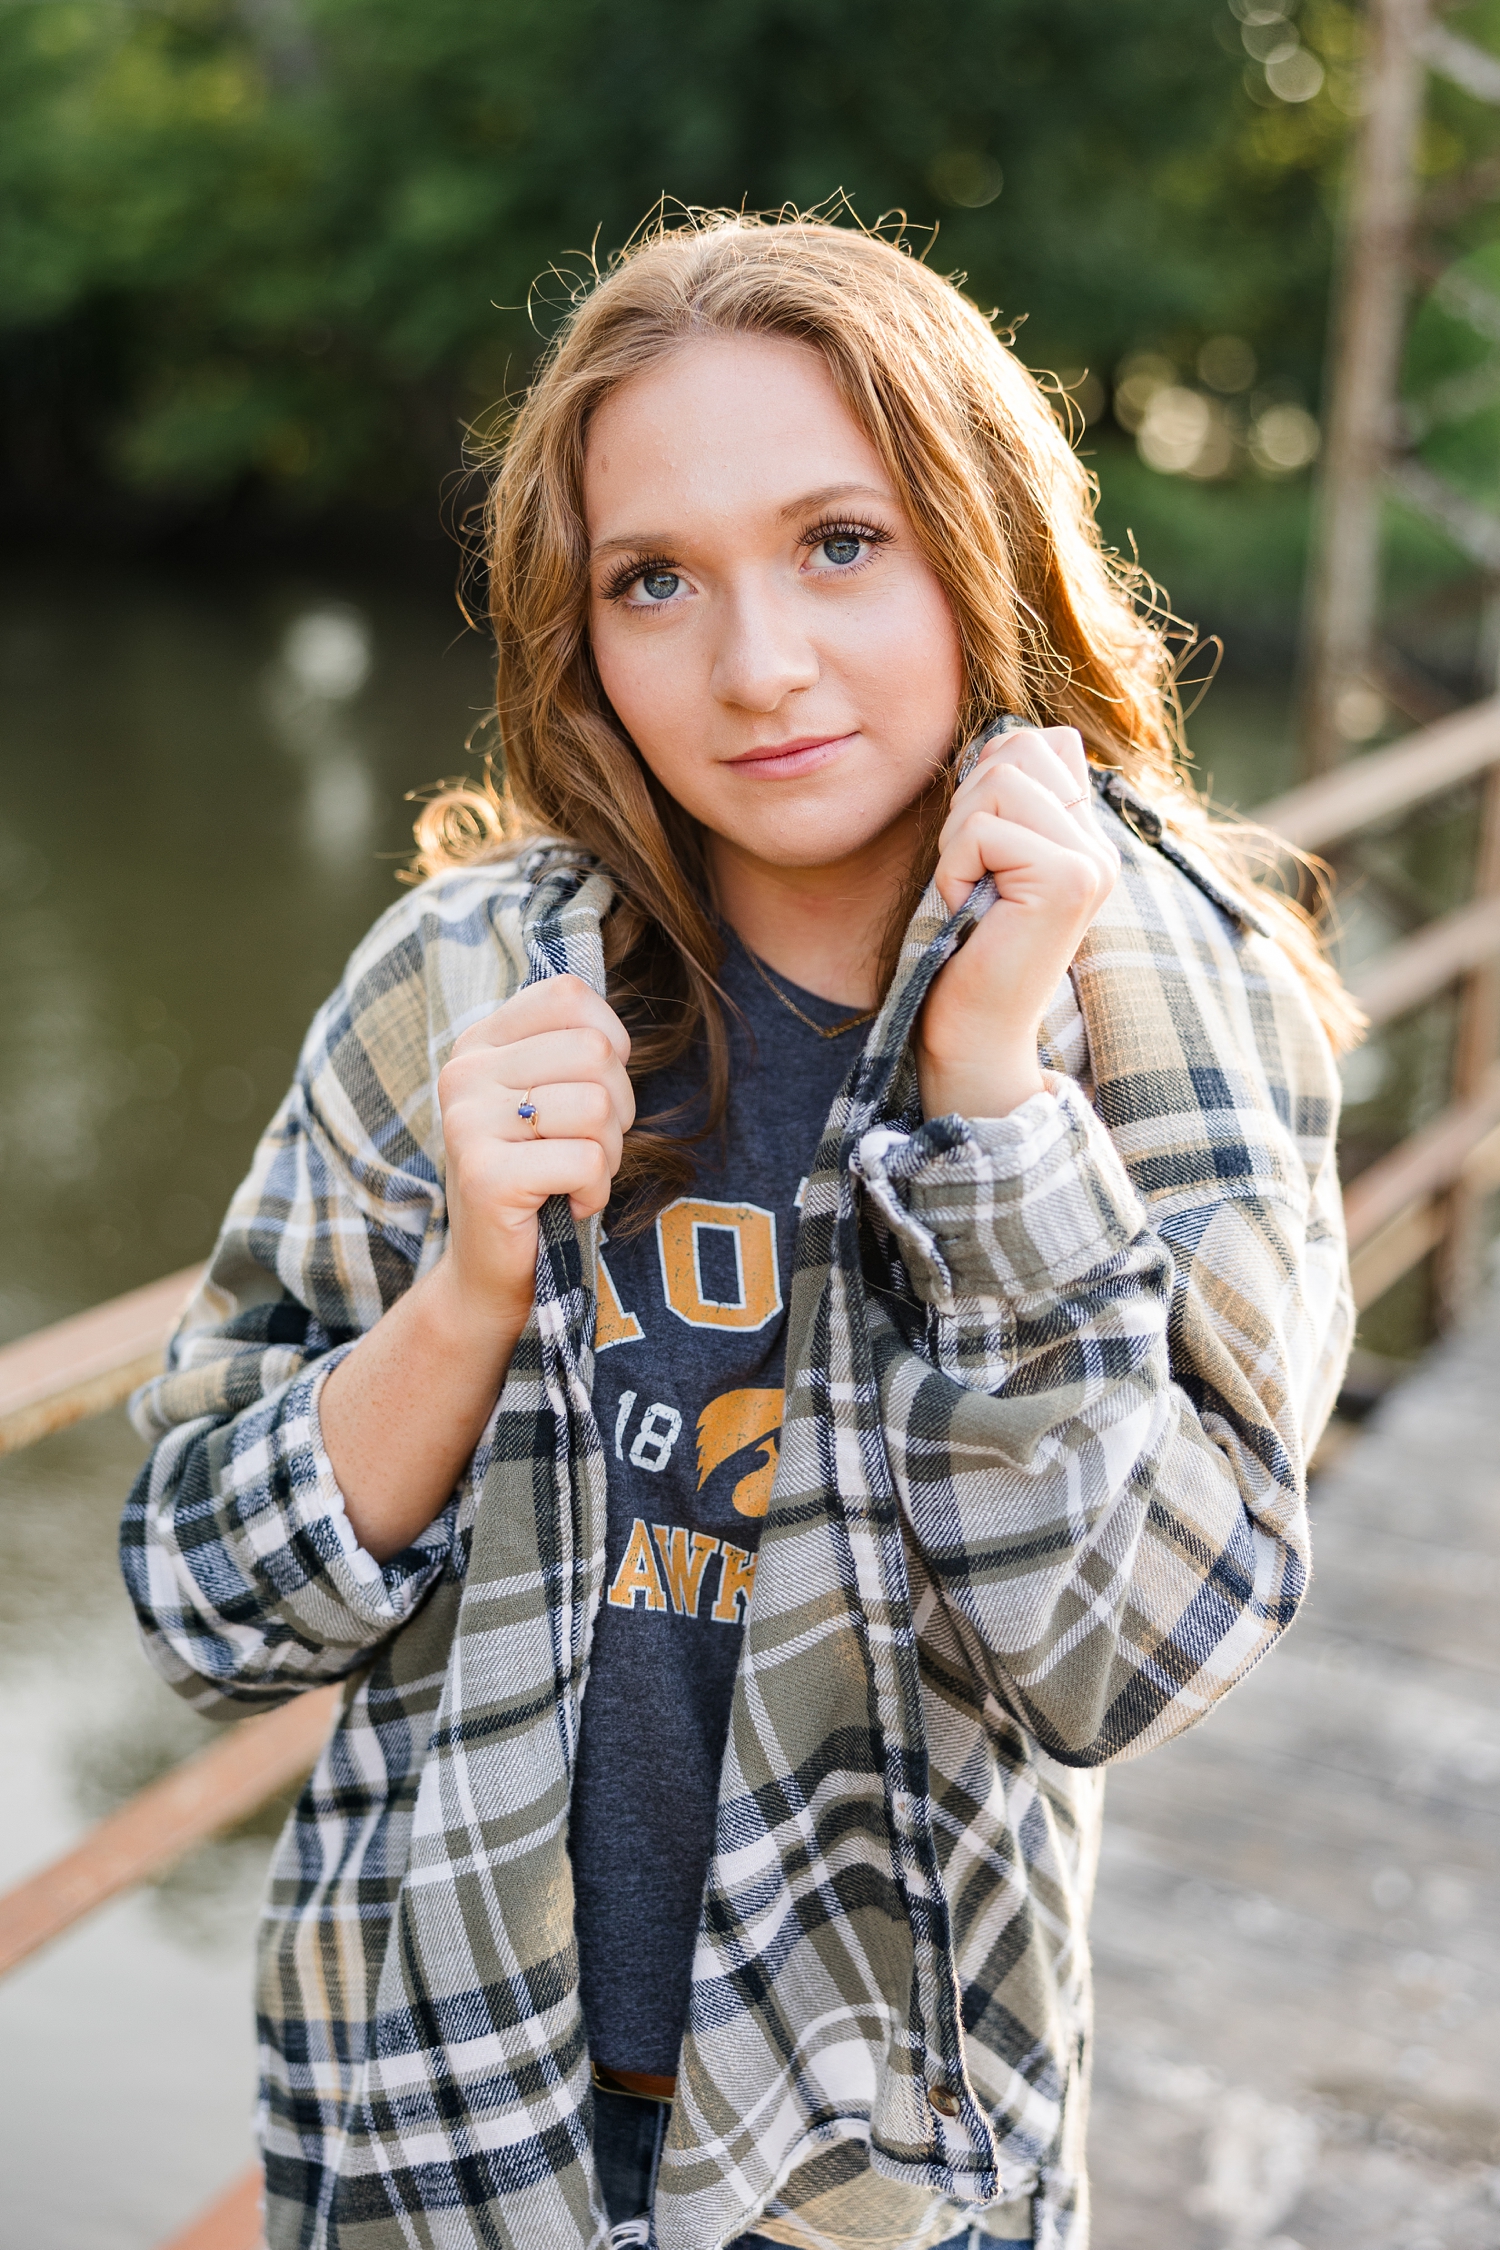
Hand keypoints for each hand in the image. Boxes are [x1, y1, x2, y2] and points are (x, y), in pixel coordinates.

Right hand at [434, 973, 634, 1331]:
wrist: (490, 1274)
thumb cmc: (538, 1181)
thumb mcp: (550, 1100)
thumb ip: (571, 1051)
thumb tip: (620, 1029)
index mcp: (480, 1043)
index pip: (569, 998)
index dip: (610, 1041)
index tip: (594, 1091)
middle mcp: (464, 1073)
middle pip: (595, 1052)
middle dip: (618, 1108)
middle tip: (589, 1149)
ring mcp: (468, 1123)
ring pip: (596, 1105)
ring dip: (608, 1153)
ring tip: (577, 1178)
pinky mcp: (486, 1175)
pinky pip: (585, 1160)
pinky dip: (595, 1190)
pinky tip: (569, 1204)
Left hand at [917, 726, 1117, 1118]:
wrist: (973, 1034)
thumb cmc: (964, 949)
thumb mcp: (983, 860)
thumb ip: (1003, 802)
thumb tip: (1002, 738)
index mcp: (1084, 838)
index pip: (1043, 744)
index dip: (988, 777)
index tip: (980, 849)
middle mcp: (1099, 847)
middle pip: (1018, 750)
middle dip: (969, 806)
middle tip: (972, 875)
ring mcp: (1090, 862)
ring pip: (1000, 782)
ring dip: (959, 840)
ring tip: (973, 894)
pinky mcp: (1067, 880)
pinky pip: (982, 830)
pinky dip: (955, 870)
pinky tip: (970, 912)